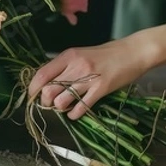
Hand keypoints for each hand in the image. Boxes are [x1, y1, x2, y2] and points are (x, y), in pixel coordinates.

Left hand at [28, 35, 156, 119]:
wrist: (133, 52)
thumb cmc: (106, 54)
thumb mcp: (81, 54)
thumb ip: (65, 66)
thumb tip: (48, 82)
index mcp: (68, 56)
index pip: (42, 74)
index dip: (33, 88)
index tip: (32, 97)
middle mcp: (76, 66)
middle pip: (49, 90)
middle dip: (46, 102)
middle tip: (51, 104)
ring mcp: (88, 78)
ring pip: (62, 100)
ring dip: (60, 108)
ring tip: (65, 107)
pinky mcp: (101, 89)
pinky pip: (81, 107)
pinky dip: (74, 114)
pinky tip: (75, 112)